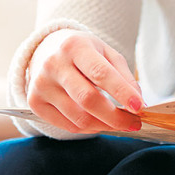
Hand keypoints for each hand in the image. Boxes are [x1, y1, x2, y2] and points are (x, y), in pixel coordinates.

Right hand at [26, 29, 142, 133]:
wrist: (47, 48)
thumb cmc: (82, 52)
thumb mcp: (106, 53)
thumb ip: (124, 75)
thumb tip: (137, 102)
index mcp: (74, 46)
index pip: (100, 73)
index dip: (122, 92)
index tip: (139, 107)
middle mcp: (54, 64)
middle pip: (88, 99)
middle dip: (115, 117)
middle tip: (134, 123)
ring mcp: (41, 84)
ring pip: (79, 117)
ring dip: (104, 125)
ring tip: (117, 123)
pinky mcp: (35, 102)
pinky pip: (67, 126)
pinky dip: (88, 128)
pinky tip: (98, 122)